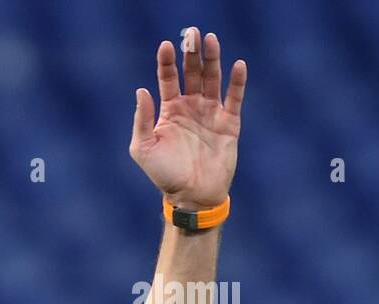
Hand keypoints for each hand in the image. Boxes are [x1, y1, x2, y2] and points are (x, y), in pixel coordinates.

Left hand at [130, 27, 246, 209]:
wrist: (191, 195)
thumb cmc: (164, 174)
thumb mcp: (143, 148)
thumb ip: (142, 120)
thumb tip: (141, 90)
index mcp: (169, 111)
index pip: (168, 79)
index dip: (166, 62)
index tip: (166, 44)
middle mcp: (190, 108)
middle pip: (192, 73)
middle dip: (192, 53)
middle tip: (192, 32)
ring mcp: (210, 113)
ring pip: (212, 79)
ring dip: (212, 59)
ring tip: (211, 39)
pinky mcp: (229, 123)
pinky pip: (234, 97)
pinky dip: (237, 81)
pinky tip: (238, 64)